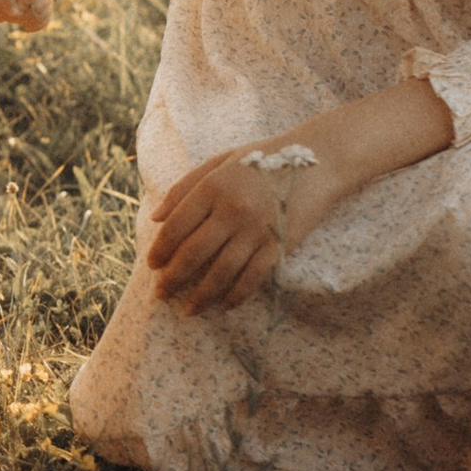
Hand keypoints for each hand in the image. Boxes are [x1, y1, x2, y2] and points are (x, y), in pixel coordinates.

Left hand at [147, 143, 347, 314]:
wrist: (317, 161)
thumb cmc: (262, 160)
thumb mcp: (219, 163)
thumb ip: (185, 187)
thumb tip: (155, 218)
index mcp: (213, 188)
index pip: (177, 226)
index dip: (161, 250)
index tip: (152, 266)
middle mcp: (232, 210)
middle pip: (194, 253)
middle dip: (172, 279)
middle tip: (160, 296)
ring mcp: (257, 229)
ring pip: (222, 272)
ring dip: (201, 296)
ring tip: (187, 310)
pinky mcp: (281, 244)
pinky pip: (254, 277)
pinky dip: (237, 295)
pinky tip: (224, 305)